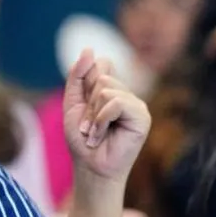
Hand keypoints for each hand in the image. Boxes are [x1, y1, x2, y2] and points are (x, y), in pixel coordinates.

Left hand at [62, 49, 150, 183]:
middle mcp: (126, 93)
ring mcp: (136, 104)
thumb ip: (78, 76)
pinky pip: (116, 103)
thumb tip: (89, 49)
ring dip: (93, 116)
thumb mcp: (73, 103)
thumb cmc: (81, 140)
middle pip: (101, 78)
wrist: (89, 167)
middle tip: (88, 127)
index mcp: (111, 88)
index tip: (84, 110)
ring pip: (106, 90)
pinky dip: (102, 120)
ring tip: (94, 133)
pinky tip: (101, 136)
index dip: (86, 85)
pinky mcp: (142, 116)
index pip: (100, 64)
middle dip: (88, 105)